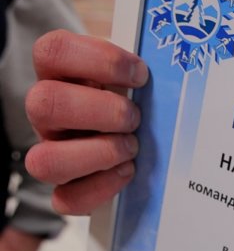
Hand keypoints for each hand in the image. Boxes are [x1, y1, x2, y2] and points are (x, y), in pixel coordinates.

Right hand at [25, 30, 148, 214]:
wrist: (126, 129)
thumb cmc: (128, 96)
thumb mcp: (130, 75)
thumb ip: (137, 72)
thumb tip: (172, 74)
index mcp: (59, 72)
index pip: (53, 51)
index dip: (100, 61)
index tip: (139, 74)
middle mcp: (46, 111)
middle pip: (44, 104)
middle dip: (103, 111)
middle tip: (135, 117)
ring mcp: (51, 150)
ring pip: (44, 161)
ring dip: (100, 153)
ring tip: (131, 146)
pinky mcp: (64, 186)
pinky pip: (66, 199)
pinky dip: (102, 188)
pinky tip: (127, 171)